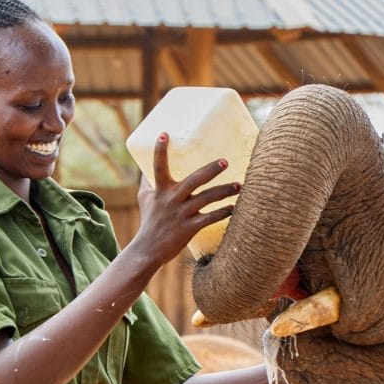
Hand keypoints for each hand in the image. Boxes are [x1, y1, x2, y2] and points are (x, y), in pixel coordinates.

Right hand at [131, 132, 239, 264]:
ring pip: (207, 199)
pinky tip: (234, 208)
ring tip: (239, 186)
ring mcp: (182, 214)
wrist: (148, 250)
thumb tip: (147, 167)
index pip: (158, 166)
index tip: (165, 134)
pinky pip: (210, 218)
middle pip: (194, 180)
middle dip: (210, 170)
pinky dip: (223, 213)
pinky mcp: (189, 228)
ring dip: (225, 191)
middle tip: (225, 161)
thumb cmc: (149, 222)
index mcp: (160, 190)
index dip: (160, 150)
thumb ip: (148, 182)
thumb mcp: (144, 199)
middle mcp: (171, 199)